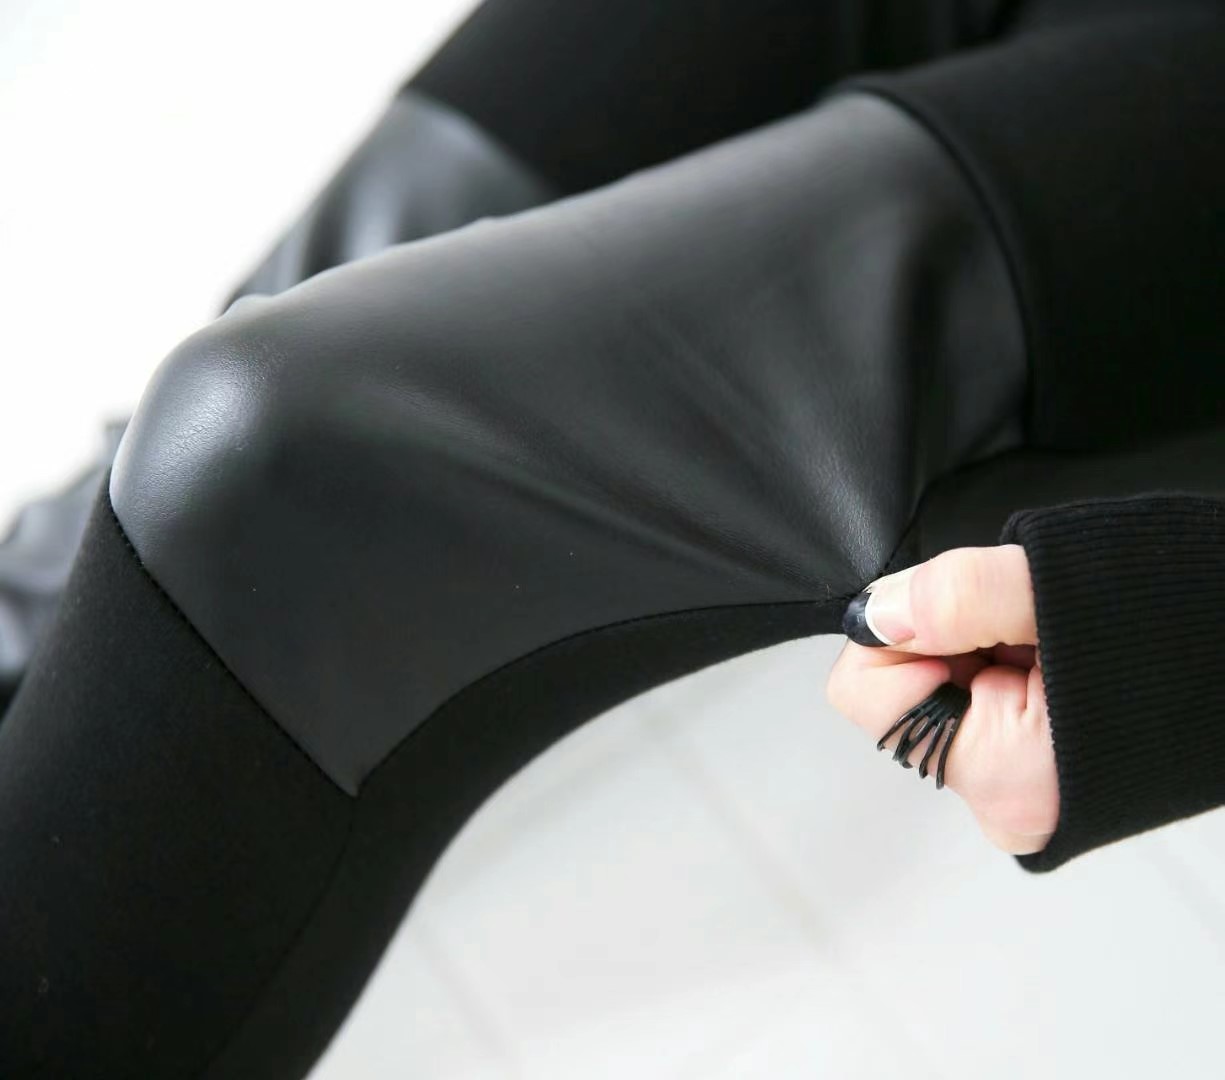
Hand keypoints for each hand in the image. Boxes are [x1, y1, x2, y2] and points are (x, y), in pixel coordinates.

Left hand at [825, 545, 1058, 854]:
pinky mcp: (1031, 783)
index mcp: (1002, 775)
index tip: (975, 611)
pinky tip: (1058, 664)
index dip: (907, 626)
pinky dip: (1004, 671)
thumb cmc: (1171, 632)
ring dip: (982, 649)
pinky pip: (976, 707)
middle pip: (898, 687)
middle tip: (1032, 629)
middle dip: (952, 638)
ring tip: (1056, 647)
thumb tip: (875, 615)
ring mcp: (1016, 799)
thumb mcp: (1069, 589)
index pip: (862, 687)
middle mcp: (1001, 804)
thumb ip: (964, 596)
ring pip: (938, 690)